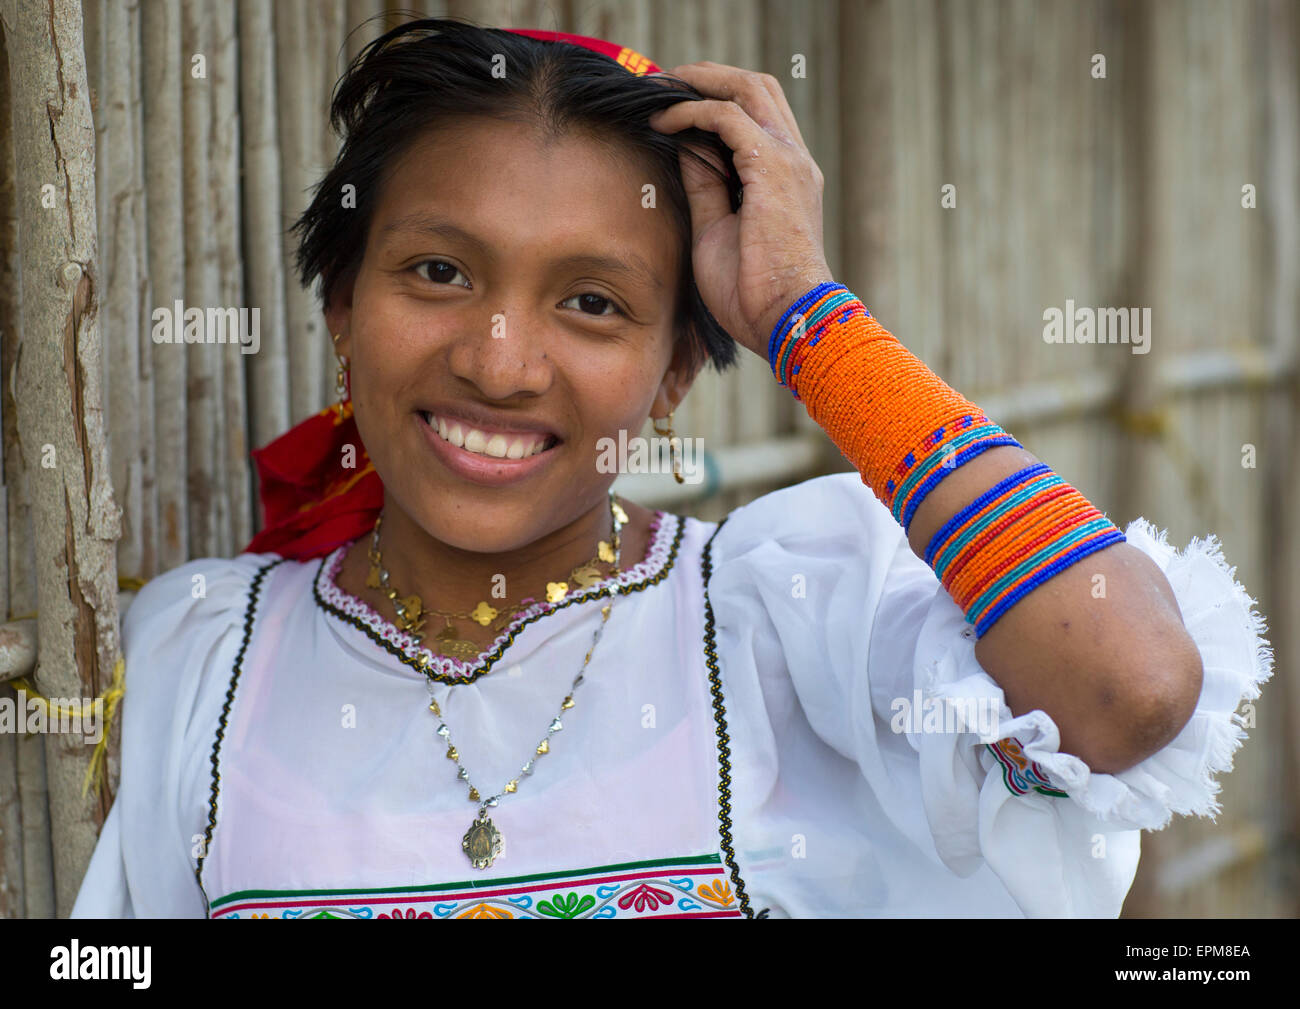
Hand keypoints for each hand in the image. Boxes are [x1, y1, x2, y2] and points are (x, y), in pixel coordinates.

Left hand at [648, 62, 833, 358]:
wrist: (785, 319)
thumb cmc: (752, 294)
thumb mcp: (716, 231)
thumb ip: (705, 187)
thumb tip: (684, 150)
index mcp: (788, 176)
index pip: (756, 115)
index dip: (715, 101)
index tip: (672, 107)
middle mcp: (794, 159)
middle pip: (756, 87)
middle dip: (708, 77)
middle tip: (663, 83)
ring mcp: (788, 159)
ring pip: (746, 88)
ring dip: (699, 82)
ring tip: (658, 89)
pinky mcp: (772, 167)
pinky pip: (727, 117)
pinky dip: (691, 111)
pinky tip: (663, 121)